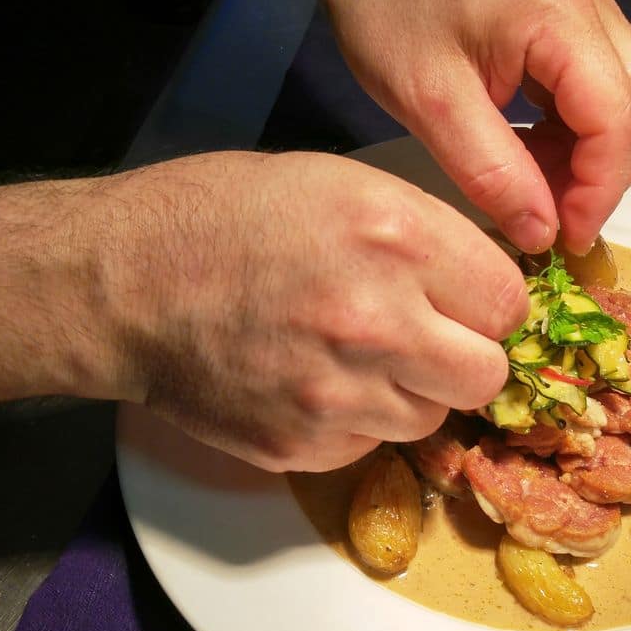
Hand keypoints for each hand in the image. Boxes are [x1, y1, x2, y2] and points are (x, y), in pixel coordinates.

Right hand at [81, 152, 528, 471]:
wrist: (121, 283)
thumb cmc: (219, 217)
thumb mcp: (335, 185)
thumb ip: (422, 235)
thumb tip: (482, 282)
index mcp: (394, 236)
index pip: (508, 301)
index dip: (487, 303)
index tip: (464, 303)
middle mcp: (377, 320)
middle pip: (485, 374)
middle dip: (464, 357)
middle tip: (425, 338)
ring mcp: (339, 392)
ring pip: (430, 417)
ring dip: (409, 392)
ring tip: (353, 355)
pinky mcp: (303, 445)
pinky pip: (370, 445)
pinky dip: (355, 422)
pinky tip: (311, 380)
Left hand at [308, 0, 630, 254]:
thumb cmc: (385, 5)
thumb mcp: (429, 102)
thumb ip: (491, 172)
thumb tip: (542, 232)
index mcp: (559, 18)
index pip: (619, 121)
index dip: (599, 191)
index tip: (563, 238)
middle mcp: (588, 4)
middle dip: (607, 173)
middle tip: (551, 214)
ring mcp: (581, 5)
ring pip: (630, 95)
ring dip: (594, 153)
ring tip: (533, 184)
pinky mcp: (563, 14)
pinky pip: (598, 81)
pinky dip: (576, 128)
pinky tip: (528, 149)